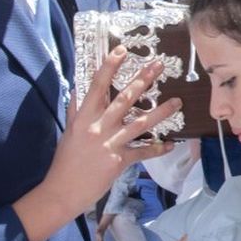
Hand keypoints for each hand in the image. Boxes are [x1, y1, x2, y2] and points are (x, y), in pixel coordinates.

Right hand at [14, 46, 180, 240]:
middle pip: (124, 99)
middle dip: (143, 80)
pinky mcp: (119, 161)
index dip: (110, 66)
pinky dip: (158, 148)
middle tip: (159, 65)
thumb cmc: (65, 160)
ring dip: (161, 112)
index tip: (122, 50)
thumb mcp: (69, 131)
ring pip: (140, 123)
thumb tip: (79, 89)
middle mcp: (98, 126)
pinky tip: (171, 144)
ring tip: (178, 101)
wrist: (62, 190)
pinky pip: (143, 152)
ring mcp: (110, 143)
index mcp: (84, 117)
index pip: (97, 86)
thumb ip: (76, 110)